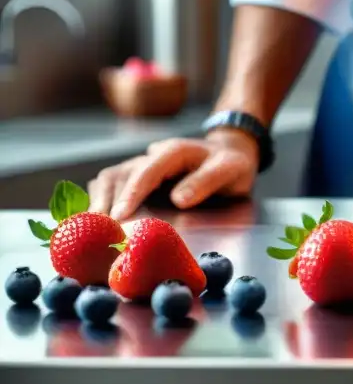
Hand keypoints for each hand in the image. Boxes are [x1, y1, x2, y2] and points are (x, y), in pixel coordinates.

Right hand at [88, 129, 258, 219]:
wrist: (229, 153)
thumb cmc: (231, 164)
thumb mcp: (230, 169)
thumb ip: (207, 181)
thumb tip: (179, 199)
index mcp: (174, 152)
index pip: (147, 171)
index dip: (131, 193)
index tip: (118, 216)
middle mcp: (153, 155)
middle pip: (120, 175)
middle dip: (106, 202)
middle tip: (98, 231)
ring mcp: (142, 164)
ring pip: (110, 178)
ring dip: (98, 202)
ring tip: (91, 228)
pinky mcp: (136, 176)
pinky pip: (110, 184)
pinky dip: (98, 200)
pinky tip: (92, 220)